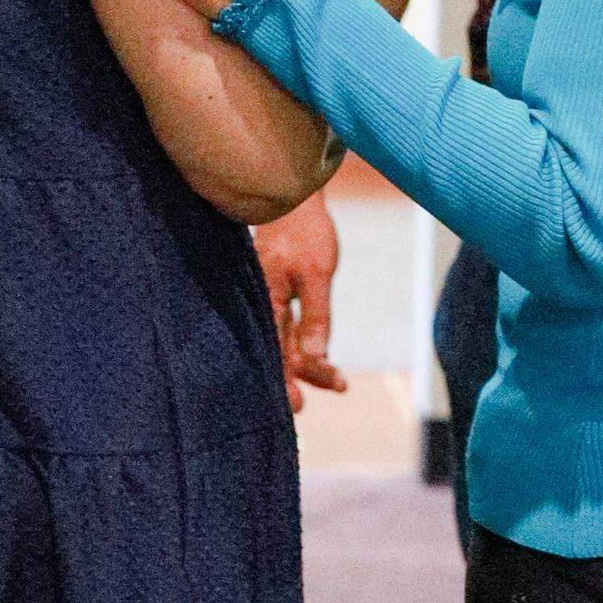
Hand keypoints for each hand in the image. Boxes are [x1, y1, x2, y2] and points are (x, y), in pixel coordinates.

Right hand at [254, 195, 347, 413]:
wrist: (294, 197)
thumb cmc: (304, 232)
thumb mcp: (316, 273)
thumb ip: (315, 315)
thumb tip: (314, 355)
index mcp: (266, 301)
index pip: (274, 351)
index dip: (284, 381)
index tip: (297, 405)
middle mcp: (263, 303)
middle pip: (281, 350)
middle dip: (302, 376)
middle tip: (323, 398)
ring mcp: (270, 298)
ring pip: (287, 340)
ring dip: (311, 362)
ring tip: (339, 382)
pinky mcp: (279, 291)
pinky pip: (290, 325)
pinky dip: (306, 341)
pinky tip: (322, 356)